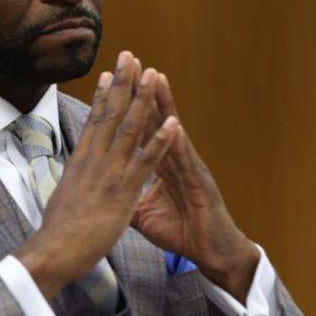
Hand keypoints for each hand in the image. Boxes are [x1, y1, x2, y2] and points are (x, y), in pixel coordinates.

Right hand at [15, 51, 179, 298]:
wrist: (55, 249)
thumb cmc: (58, 231)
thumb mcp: (64, 197)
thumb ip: (74, 182)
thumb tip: (72, 176)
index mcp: (81, 161)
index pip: (94, 120)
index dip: (104, 95)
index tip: (111, 73)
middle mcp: (94, 159)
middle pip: (110, 113)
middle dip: (123, 83)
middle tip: (131, 56)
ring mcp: (109, 172)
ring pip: (129, 128)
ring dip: (143, 100)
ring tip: (153, 76)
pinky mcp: (123, 190)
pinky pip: (146, 161)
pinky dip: (160, 140)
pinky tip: (172, 123)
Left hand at [130, 74, 259, 302]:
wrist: (212, 252)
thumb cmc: (183, 231)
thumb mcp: (142, 215)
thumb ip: (125, 199)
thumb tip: (103, 194)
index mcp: (158, 164)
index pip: (139, 128)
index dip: (125, 105)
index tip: (111, 81)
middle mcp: (173, 159)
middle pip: (154, 119)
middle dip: (142, 91)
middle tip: (132, 63)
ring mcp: (189, 168)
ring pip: (173, 131)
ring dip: (165, 106)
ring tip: (156, 79)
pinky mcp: (201, 184)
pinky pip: (188, 161)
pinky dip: (179, 143)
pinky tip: (174, 125)